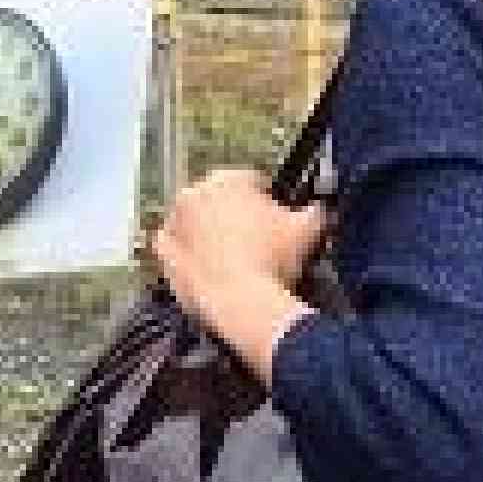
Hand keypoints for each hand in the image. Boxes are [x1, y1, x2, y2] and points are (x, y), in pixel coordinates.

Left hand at [153, 170, 325, 316]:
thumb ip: (313, 212)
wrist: (241, 301)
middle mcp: (196, 192)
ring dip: (205, 230)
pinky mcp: (163, 250)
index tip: (271, 217)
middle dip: (231, 213)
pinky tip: (200, 263)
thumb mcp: (306, 230)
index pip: (249, 181)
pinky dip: (181, 250)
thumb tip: (319, 210)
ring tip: (228, 254)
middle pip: (217, 198)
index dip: (263, 200)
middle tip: (251, 238)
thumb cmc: (273, 260)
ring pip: (191, 219)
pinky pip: (170, 244)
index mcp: (229, 180)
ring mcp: (175, 221)